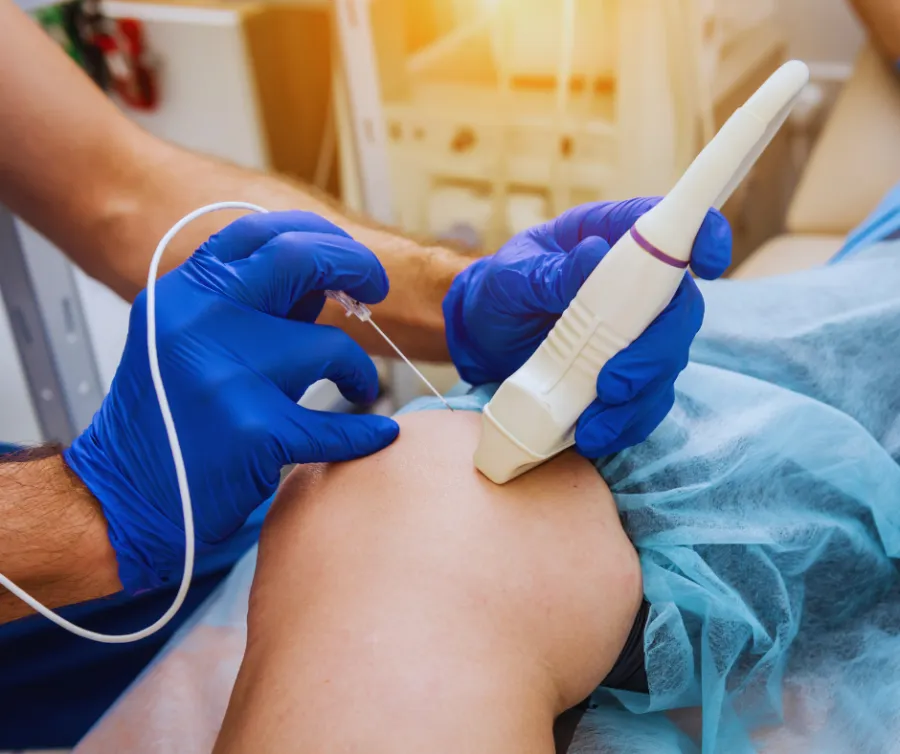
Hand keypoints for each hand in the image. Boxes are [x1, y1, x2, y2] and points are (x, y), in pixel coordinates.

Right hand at [65, 212, 399, 592]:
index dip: (319, 235)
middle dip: (355, 265)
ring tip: (359, 385)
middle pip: (298, 258)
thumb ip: (257, 306)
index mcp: (183, 292)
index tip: (352, 260)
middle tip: (376, 289)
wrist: (126, 498)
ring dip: (358, 368)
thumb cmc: (171, 418)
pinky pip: (334, 425)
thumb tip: (327, 279)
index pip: (259, 232)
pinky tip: (376, 433)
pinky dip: (365, 433)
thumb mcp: (198, 341)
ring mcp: (224, 373)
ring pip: (329, 345)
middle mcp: (197, 320)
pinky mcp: (252, 430)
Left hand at [443, 197, 731, 456]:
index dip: (704, 236)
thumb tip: (596, 255)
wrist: (482, 338)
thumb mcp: (512, 275)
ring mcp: (635, 329)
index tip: (708, 263)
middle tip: (613, 384)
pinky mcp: (627, 370)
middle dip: (657, 352)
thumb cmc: (498, 290)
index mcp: (612, 238)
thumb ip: (551, 270)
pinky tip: (594, 434)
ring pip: (668, 362)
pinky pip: (646, 400)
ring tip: (593, 425)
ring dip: (638, 399)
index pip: (673, 227)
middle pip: (680, 310)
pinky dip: (626, 422)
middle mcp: (636, 283)